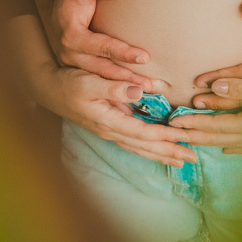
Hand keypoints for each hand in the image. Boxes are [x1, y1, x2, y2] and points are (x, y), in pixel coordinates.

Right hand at [30, 0, 163, 89]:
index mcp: (71, 36)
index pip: (103, 47)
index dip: (124, 52)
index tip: (145, 57)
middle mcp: (68, 53)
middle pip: (102, 68)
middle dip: (126, 78)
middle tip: (149, 86)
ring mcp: (69, 61)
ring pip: (98, 77)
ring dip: (120, 86)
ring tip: (143, 92)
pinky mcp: (73, 64)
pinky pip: (94, 78)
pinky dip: (110, 88)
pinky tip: (126, 97)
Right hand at [53, 67, 196, 167]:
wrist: (49, 88)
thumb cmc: (69, 82)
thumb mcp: (90, 80)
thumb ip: (114, 86)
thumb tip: (138, 92)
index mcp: (109, 121)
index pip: (143, 133)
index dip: (164, 136)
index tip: (185, 138)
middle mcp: (111, 130)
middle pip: (145, 146)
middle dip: (169, 152)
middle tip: (192, 156)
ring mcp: (109, 131)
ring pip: (140, 147)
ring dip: (161, 154)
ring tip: (181, 160)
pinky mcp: (109, 127)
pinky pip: (134, 142)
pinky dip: (149, 148)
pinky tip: (158, 150)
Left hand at [171, 72, 241, 154]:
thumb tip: (215, 87)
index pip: (215, 125)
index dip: (193, 124)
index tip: (172, 123)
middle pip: (218, 138)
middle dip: (193, 136)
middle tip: (170, 136)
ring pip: (229, 142)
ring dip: (208, 141)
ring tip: (190, 141)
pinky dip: (232, 147)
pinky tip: (227, 150)